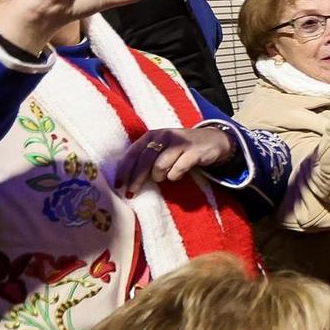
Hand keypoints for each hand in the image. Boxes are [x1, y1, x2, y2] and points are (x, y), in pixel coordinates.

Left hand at [113, 126, 234, 195]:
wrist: (211, 140)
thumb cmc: (180, 148)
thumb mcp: (161, 148)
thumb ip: (145, 158)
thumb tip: (126, 178)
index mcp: (151, 135)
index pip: (133, 153)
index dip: (124, 169)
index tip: (118, 185)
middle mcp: (164, 136)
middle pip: (145, 161)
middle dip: (136, 180)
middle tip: (131, 194)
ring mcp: (180, 142)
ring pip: (160, 166)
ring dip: (159, 177)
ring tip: (163, 177)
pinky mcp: (194, 151)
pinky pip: (177, 169)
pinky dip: (175, 176)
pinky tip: (177, 174)